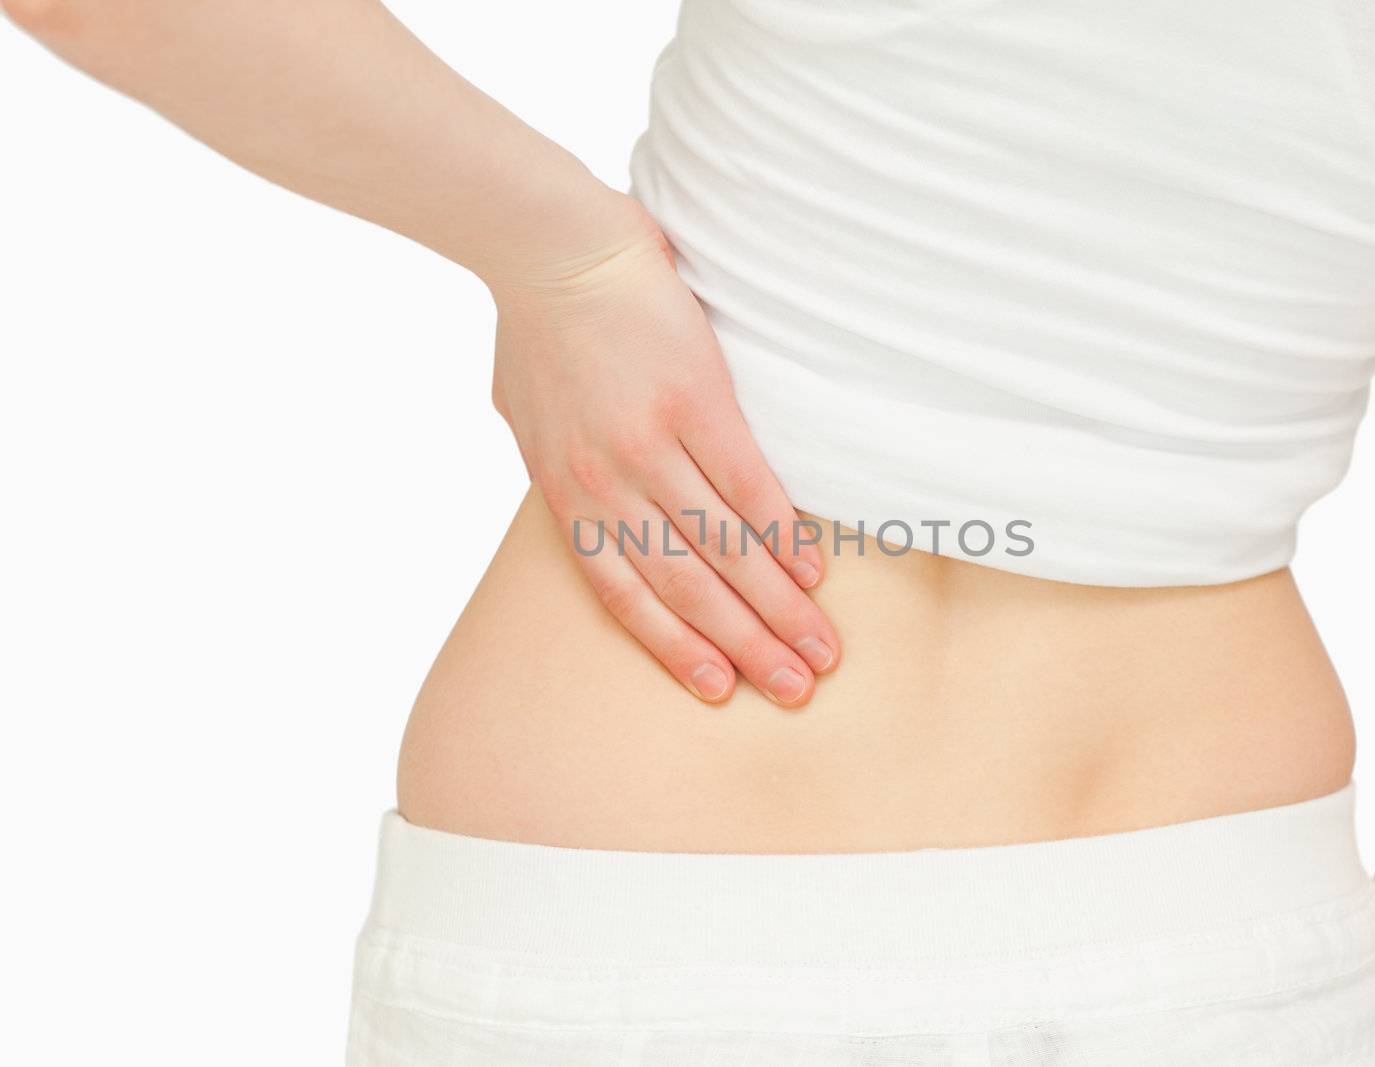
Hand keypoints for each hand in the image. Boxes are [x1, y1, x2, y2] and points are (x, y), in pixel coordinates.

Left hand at [487, 194, 838, 707]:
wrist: (553, 249)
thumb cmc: (534, 325)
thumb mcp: (526, 417)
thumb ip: (558, 469)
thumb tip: (584, 497)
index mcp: (567, 495)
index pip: (626, 595)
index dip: (676, 647)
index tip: (719, 689)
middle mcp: (609, 486)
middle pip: (686, 588)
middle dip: (744, 647)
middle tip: (794, 691)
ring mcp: (653, 448)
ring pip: (724, 551)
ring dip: (777, 608)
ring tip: (819, 650)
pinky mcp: (697, 404)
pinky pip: (750, 488)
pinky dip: (783, 537)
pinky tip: (813, 572)